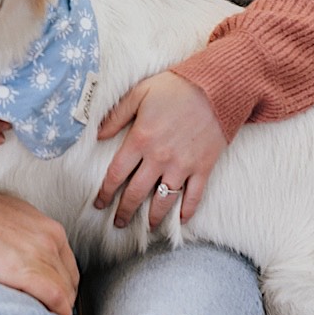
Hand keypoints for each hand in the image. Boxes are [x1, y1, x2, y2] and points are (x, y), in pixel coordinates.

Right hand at [0, 178, 79, 314]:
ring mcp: (39, 252)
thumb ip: (25, 238)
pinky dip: (55, 314)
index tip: (49, 299)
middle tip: (43, 312)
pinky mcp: (24, 269)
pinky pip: (57, 298)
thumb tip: (25, 258)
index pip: (68, 266)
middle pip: (71, 281)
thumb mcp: (7, 219)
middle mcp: (50, 237)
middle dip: (62, 300)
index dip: (62, 286)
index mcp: (47, 226)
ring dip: (57, 310)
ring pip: (67, 293)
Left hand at [94, 71, 224, 230]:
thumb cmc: (174, 87)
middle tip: (119, 223)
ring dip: (154, 217)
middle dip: (125, 211)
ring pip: (164, 200)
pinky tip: (181, 219)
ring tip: (148, 226)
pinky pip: (194, 196)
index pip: (116, 174)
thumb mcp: (139, 94)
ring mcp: (182, 165)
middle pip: (136, 193)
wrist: (215, 88)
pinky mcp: (203, 168)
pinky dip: (188, 211)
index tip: (99, 203)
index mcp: (140, 140)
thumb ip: (116, 116)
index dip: (105, 192)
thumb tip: (98, 135)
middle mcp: (159, 158)